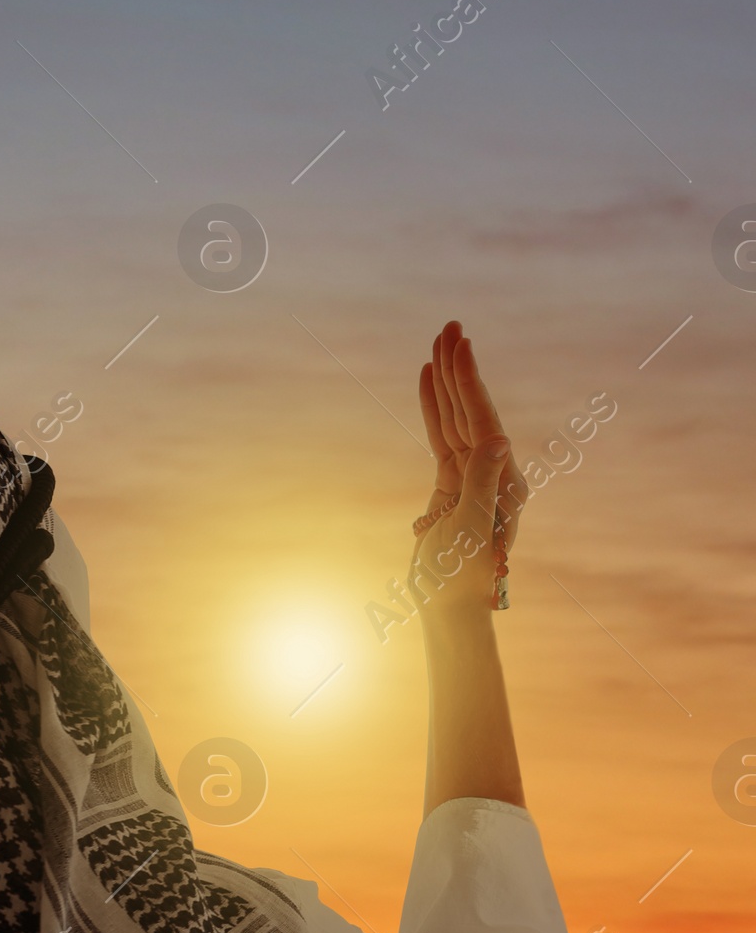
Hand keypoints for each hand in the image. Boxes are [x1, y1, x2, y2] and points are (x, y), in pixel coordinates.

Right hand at [411, 321, 526, 617]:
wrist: (450, 607)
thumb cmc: (460, 577)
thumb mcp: (471, 529)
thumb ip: (483, 482)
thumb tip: (499, 440)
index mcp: (503, 479)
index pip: (482, 417)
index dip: (469, 379)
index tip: (460, 343)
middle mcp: (494, 470)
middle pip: (471, 407)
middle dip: (460, 366)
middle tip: (450, 325)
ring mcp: (473, 474)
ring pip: (456, 415)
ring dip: (447, 378)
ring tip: (439, 341)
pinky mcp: (452, 483)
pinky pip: (442, 433)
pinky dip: (434, 405)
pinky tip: (429, 380)